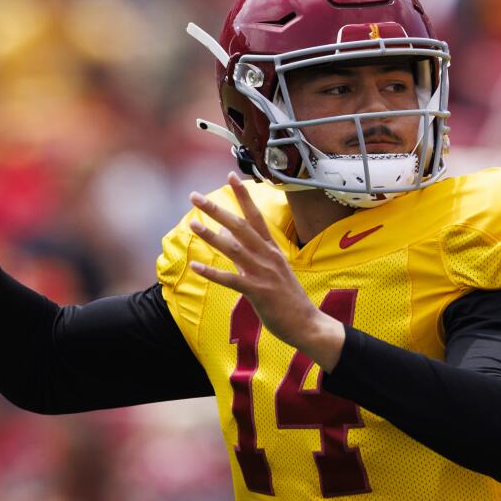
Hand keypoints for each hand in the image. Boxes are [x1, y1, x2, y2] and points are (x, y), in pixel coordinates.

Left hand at [189, 174, 343, 369]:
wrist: (308, 324)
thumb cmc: (287, 298)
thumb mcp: (270, 271)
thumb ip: (247, 255)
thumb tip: (225, 237)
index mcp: (272, 249)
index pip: (256, 216)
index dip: (243, 196)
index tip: (231, 176)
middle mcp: (268, 256)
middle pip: (240, 226)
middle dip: (217, 209)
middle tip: (195, 196)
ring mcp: (264, 273)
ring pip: (234, 249)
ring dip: (211, 236)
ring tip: (193, 224)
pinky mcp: (259, 292)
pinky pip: (232, 280)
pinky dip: (213, 273)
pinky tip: (196, 267)